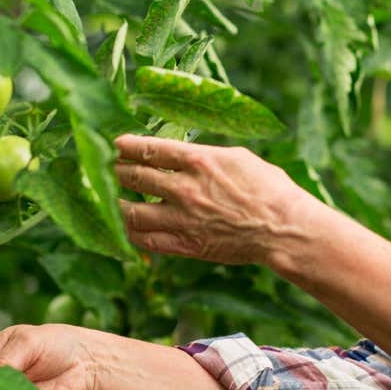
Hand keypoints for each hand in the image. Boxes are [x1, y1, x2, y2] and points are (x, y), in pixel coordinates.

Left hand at [113, 134, 316, 265]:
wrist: (284, 229)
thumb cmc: (269, 189)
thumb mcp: (238, 157)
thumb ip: (205, 155)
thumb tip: (183, 155)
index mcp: (199, 160)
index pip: (150, 149)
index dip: (127, 146)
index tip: (116, 144)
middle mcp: (185, 189)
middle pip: (134, 177)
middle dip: (115, 170)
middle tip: (106, 167)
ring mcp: (183, 219)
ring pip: (131, 212)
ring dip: (115, 203)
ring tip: (108, 198)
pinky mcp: (186, 245)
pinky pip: (146, 241)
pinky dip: (131, 233)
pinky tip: (125, 227)